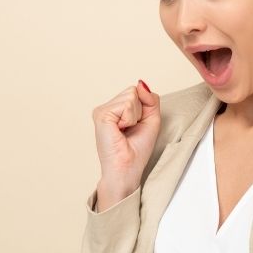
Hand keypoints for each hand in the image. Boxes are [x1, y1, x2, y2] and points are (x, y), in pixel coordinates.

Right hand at [92, 80, 159, 209]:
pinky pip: (127, 104)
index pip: (136, 92)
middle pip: (133, 91)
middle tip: (130, 129)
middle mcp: (106, 108)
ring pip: (131, 95)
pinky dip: (130, 118)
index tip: (136, 126)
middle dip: (140, 111)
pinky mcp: (101, 114)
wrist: (127, 169)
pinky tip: (120, 130)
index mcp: (115, 109)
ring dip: (135, 116)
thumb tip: (140, 83)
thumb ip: (149, 99)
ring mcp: (101, 110)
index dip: (144, 108)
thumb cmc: (137, 150)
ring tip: (125, 131)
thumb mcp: (151, 119)